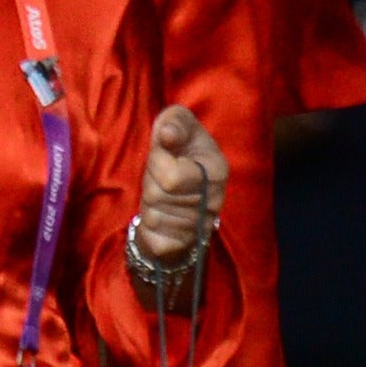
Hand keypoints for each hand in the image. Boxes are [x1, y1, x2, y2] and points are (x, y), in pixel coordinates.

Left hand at [130, 103, 222, 276]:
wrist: (182, 197)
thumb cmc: (178, 157)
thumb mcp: (179, 131)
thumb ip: (175, 122)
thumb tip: (166, 133)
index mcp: (216, 170)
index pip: (172, 177)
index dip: (158, 164)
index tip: (166, 156)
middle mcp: (214, 201)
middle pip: (158, 194)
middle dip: (151, 181)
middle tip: (160, 177)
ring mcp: (200, 225)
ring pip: (154, 215)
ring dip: (149, 202)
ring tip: (162, 195)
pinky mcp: (183, 244)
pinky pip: (155, 238)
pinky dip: (149, 227)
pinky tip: (161, 218)